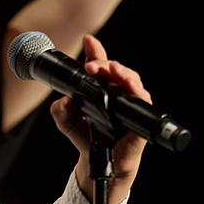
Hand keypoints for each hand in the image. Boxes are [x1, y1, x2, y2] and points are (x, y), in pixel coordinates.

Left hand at [50, 35, 150, 203]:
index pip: (99, 65)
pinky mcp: (139, 119)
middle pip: (116, 70)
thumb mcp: (66, 123)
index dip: (95, 51)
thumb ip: (60, 111)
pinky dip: (137, 93)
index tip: (88, 40)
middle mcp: (117, 93)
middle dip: (104, 63)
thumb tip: (62, 102)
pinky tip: (130, 87)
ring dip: (122, 73)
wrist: (98, 163)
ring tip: (112, 69)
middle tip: (92, 66)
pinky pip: (143, 102)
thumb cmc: (87, 138)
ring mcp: (129, 104)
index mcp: (100, 89)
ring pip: (132, 80)